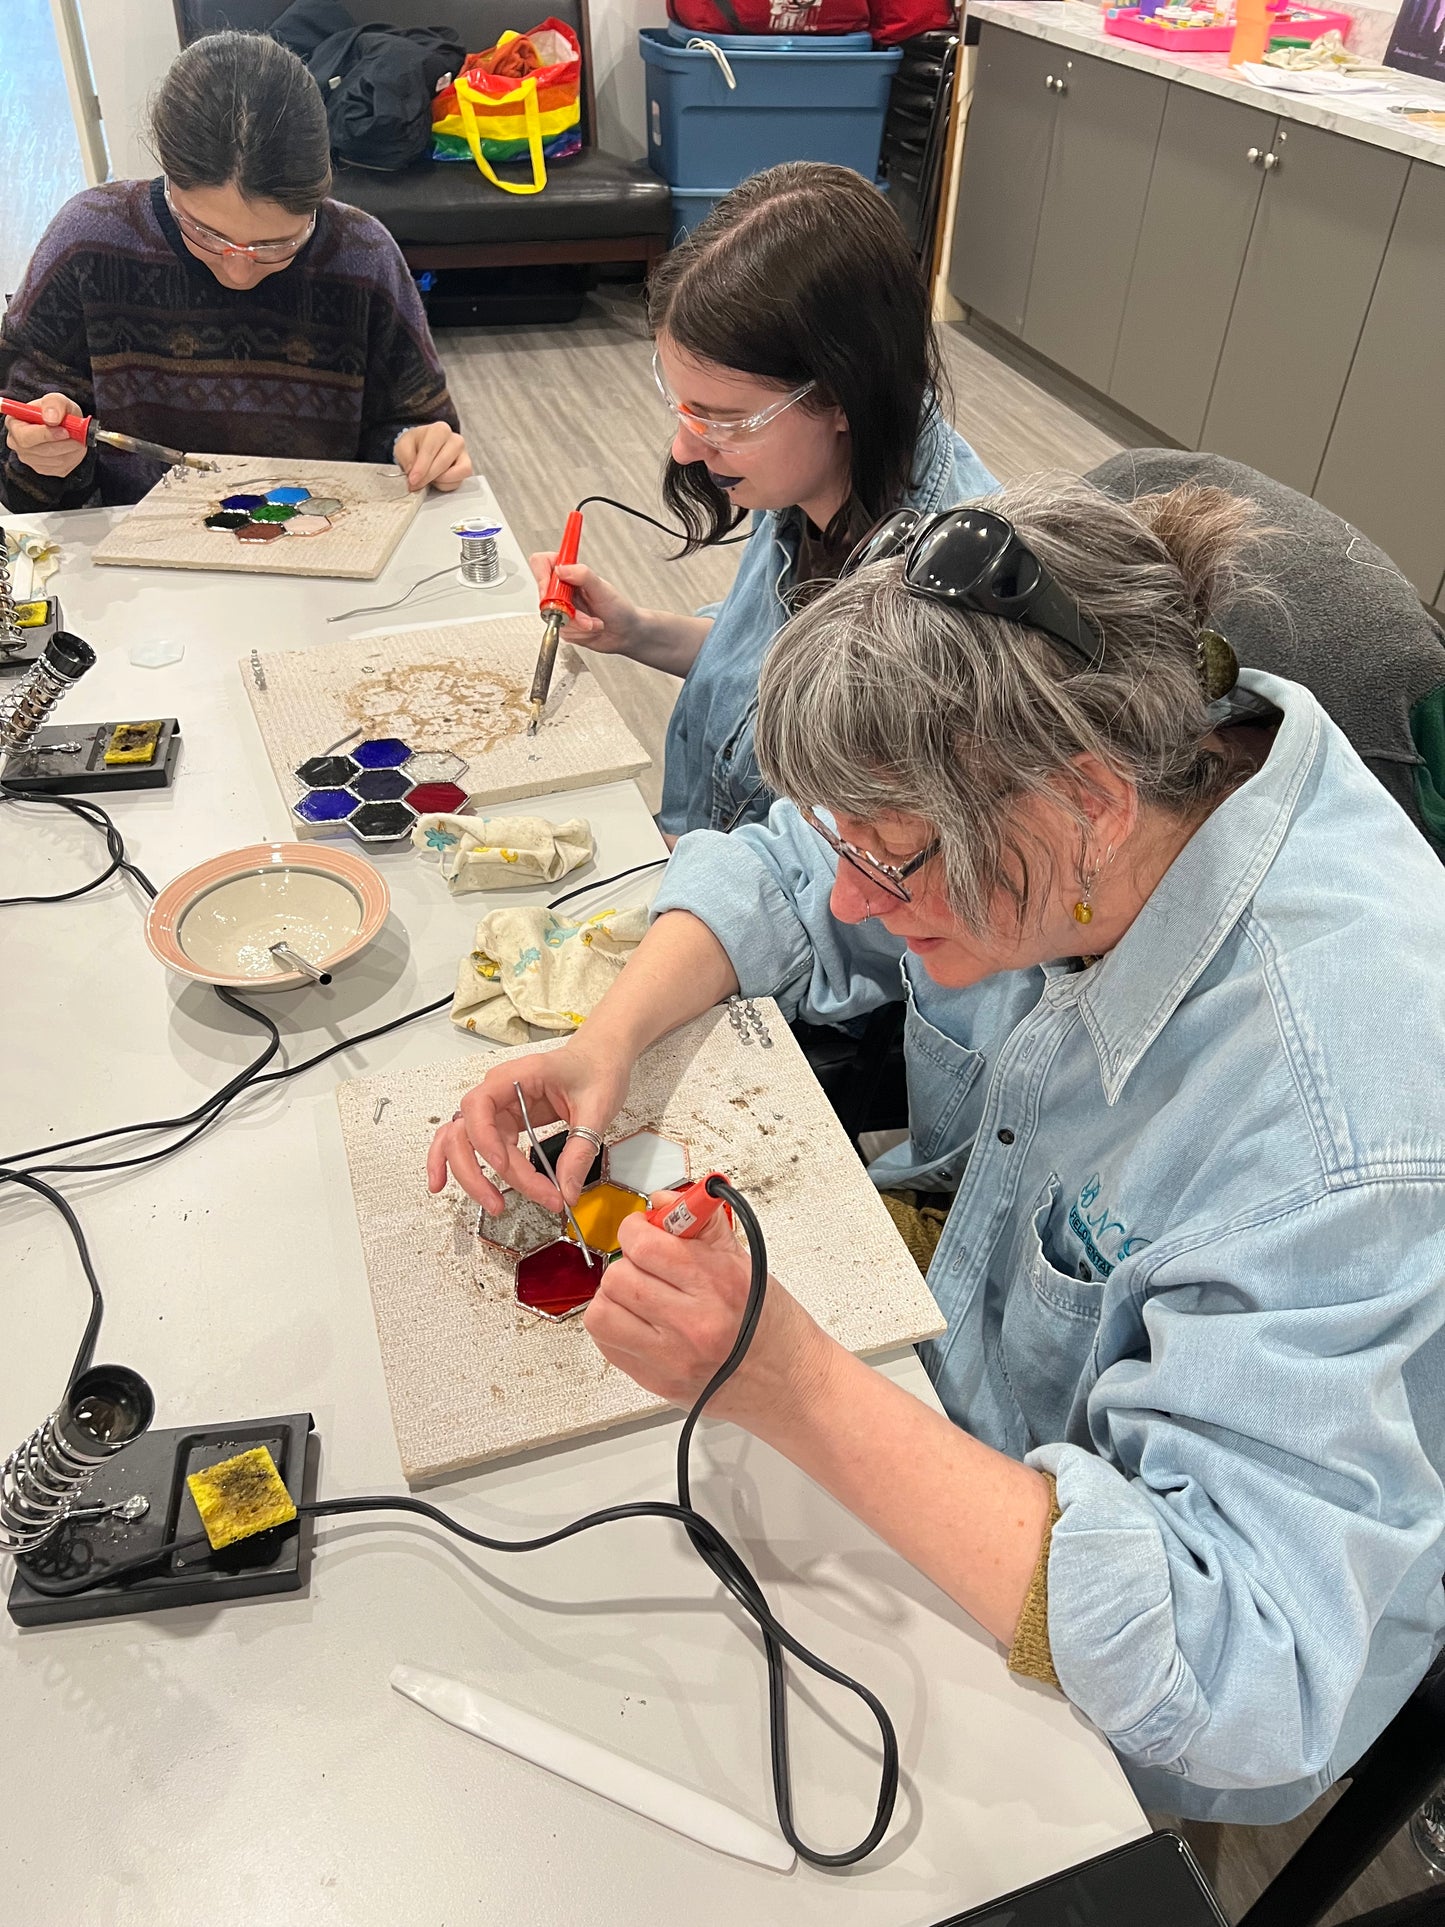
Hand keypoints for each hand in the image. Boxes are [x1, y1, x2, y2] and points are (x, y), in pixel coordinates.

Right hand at [5, 393, 87, 476]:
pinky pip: (63, 467)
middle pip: (42, 451)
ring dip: (73, 449)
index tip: (64, 430)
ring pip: (56, 460)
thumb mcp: (56, 399)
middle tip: (78, 434)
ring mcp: (30, 459)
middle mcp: (18, 444)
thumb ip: (54, 403)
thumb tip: (52, 418)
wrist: (64, 424)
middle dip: (65, 442)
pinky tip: (74, 446)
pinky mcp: (45, 469)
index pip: (25, 437)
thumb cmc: (56, 411)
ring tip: (78, 437)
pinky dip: (74, 457)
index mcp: (14, 424)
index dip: (46, 435)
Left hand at [394, 421, 471, 491]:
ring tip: (428, 479)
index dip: (421, 467)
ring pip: (456, 472)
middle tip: (416, 485)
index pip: (431, 449)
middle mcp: (456, 440)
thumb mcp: (403, 446)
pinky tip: (437, 481)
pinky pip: (459, 481)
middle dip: (428, 476)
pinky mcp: (466, 469)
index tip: (412, 480)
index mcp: (439, 430)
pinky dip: (446, 485)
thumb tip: (413, 472)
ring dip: (439, 481)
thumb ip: (406, 456)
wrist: (424, 449)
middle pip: (443, 462)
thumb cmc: (416, 446)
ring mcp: (464, 455)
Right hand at [426, 1038, 631, 1214]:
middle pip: (465, 1132)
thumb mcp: (596, 1109)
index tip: (504, 1167)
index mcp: (516, 1076)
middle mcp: (498, 1091)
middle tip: (501, 1203)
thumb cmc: (596, 1070)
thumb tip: (566, 1189)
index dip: (485, 1139)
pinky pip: (474, 1146)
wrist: (600, 1059)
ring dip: (468, 1175)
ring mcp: (498, 1109)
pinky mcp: (504, 1125)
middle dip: (477, 1172)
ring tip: (489, 1203)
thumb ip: (579, 1150)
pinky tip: (444, 1182)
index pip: (480, 1106)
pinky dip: (458, 1164)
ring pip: (463, 1143)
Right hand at [527, 552, 643, 654]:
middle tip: (585, 616)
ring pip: (553, 618)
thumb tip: (561, 569)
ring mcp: (562, 608)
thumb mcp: (602, 588)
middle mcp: (564, 589)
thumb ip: (582, 575)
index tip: (552, 591)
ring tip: (594, 622)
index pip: (542, 564)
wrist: (625, 633)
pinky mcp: (564, 625)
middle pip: (545, 597)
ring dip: (578, 625)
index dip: (542, 577)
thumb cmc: (619, 608)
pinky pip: (562, 631)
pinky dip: (579, 633)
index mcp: (571, 573)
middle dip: (568, 612)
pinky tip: (591, 630)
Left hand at [584, 1193, 837, 1432]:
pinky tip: (639, 1321)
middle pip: (619, 1277)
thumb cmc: (771, 1325)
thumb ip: (700, 1227)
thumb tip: (663, 1201)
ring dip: (614, 1296)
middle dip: (626, 1262)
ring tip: (637, 1294)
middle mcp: (694, 1323)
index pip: (645, 1245)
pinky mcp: (658, 1382)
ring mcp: (672, 1358)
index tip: (643, 1229)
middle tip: (643, 1264)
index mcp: (718, 1283)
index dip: (635, 1229)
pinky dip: (615, 1326)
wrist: (788, 1383)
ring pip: (602, 1313)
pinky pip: (607, 1345)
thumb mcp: (744, 1263)